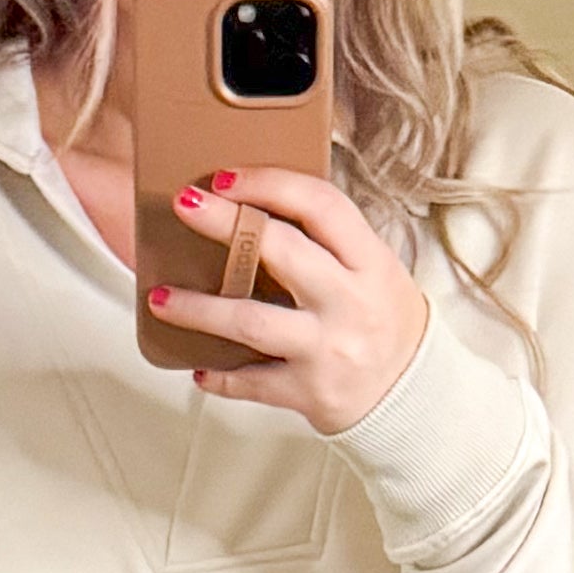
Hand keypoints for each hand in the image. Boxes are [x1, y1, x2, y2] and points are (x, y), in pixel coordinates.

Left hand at [147, 159, 427, 434]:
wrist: (413, 395)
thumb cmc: (385, 322)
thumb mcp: (375, 269)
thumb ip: (330, 241)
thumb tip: (260, 204)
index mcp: (370, 262)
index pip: (320, 205)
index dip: (270, 183)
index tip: (227, 177)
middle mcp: (350, 302)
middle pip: (280, 252)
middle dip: (225, 224)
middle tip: (184, 205)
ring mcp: (327, 349)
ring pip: (251, 321)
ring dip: (197, 308)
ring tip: (159, 298)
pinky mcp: (308, 392)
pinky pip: (252, 382)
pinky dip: (220, 377)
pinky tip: (198, 367)